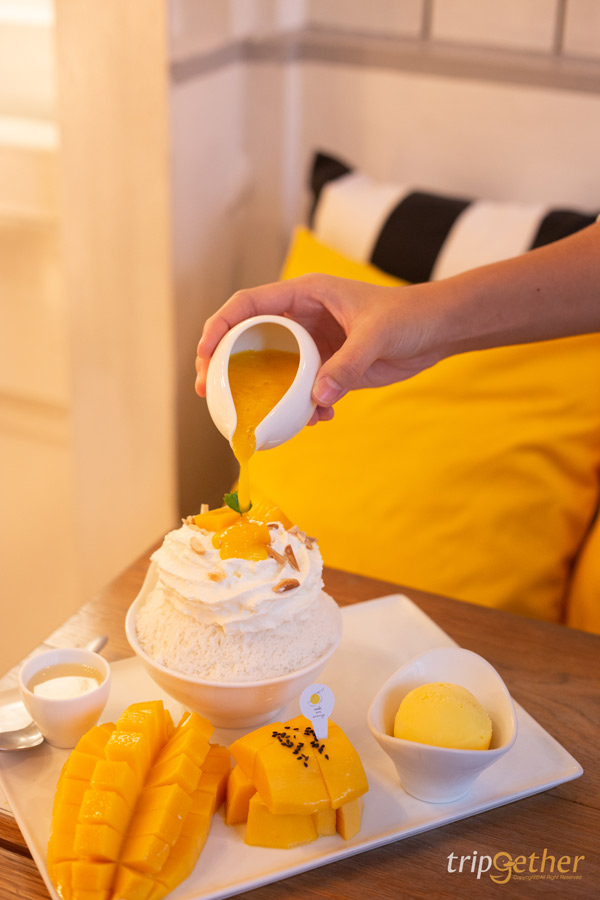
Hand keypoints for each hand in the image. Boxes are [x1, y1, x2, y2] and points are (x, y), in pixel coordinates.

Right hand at [195, 274, 441, 421]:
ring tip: (259, 418)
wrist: (438, 330)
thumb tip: (316, 398)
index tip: (204, 355)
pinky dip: (304, 407)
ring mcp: (314, 345)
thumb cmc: (409, 315)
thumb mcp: (376, 336)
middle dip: (226, 365)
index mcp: (304, 295)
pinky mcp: (329, 368)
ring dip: (265, 394)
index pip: (247, 305)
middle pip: (249, 339)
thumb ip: (346, 365)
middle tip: (208, 392)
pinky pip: (303, 389)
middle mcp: (302, 318)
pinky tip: (318, 417)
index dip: (219, 327)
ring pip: (274, 369)